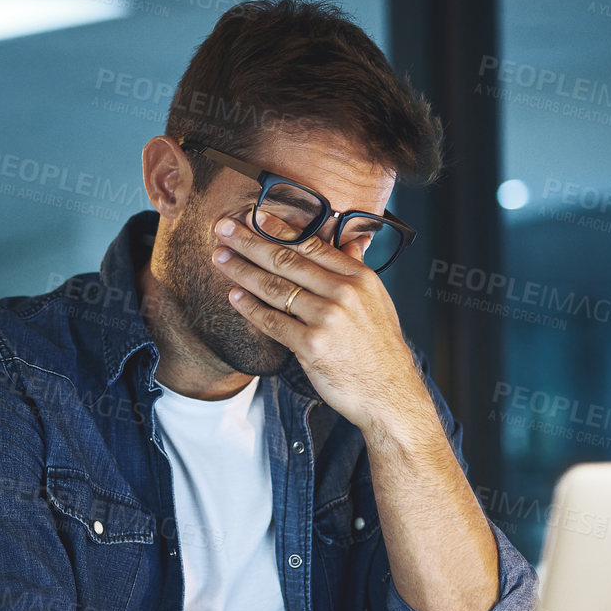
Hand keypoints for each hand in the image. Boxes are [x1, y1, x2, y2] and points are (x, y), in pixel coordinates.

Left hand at [211, 213, 430, 438]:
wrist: (390, 394)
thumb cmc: (380, 348)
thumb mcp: (377, 301)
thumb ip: (357, 269)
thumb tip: (352, 240)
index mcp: (359, 277)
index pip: (311, 244)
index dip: (277, 228)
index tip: (253, 216)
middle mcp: (343, 293)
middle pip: (286, 260)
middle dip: (249, 242)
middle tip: (223, 229)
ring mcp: (326, 319)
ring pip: (274, 287)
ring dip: (241, 270)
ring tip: (220, 257)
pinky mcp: (311, 346)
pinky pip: (272, 321)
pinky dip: (250, 307)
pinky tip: (234, 295)